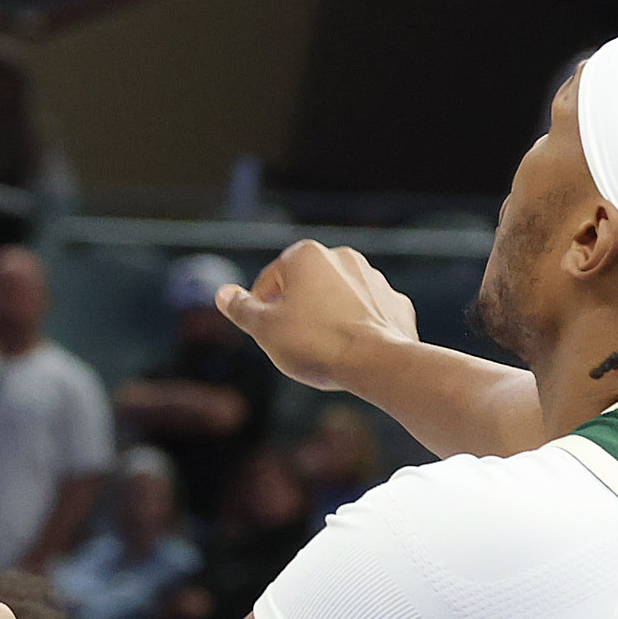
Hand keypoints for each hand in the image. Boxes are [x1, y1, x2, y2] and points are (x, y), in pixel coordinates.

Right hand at [213, 240, 416, 391]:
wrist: (375, 363)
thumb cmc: (314, 343)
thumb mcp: (264, 328)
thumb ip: (240, 308)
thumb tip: (222, 294)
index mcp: (305, 255)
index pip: (269, 281)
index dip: (260, 310)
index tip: (266, 334)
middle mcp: (342, 257)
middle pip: (305, 287)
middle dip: (296, 312)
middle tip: (291, 344)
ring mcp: (373, 279)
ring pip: (338, 299)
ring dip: (327, 318)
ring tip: (322, 350)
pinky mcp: (395, 303)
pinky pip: (367, 314)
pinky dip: (358, 328)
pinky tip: (351, 351)